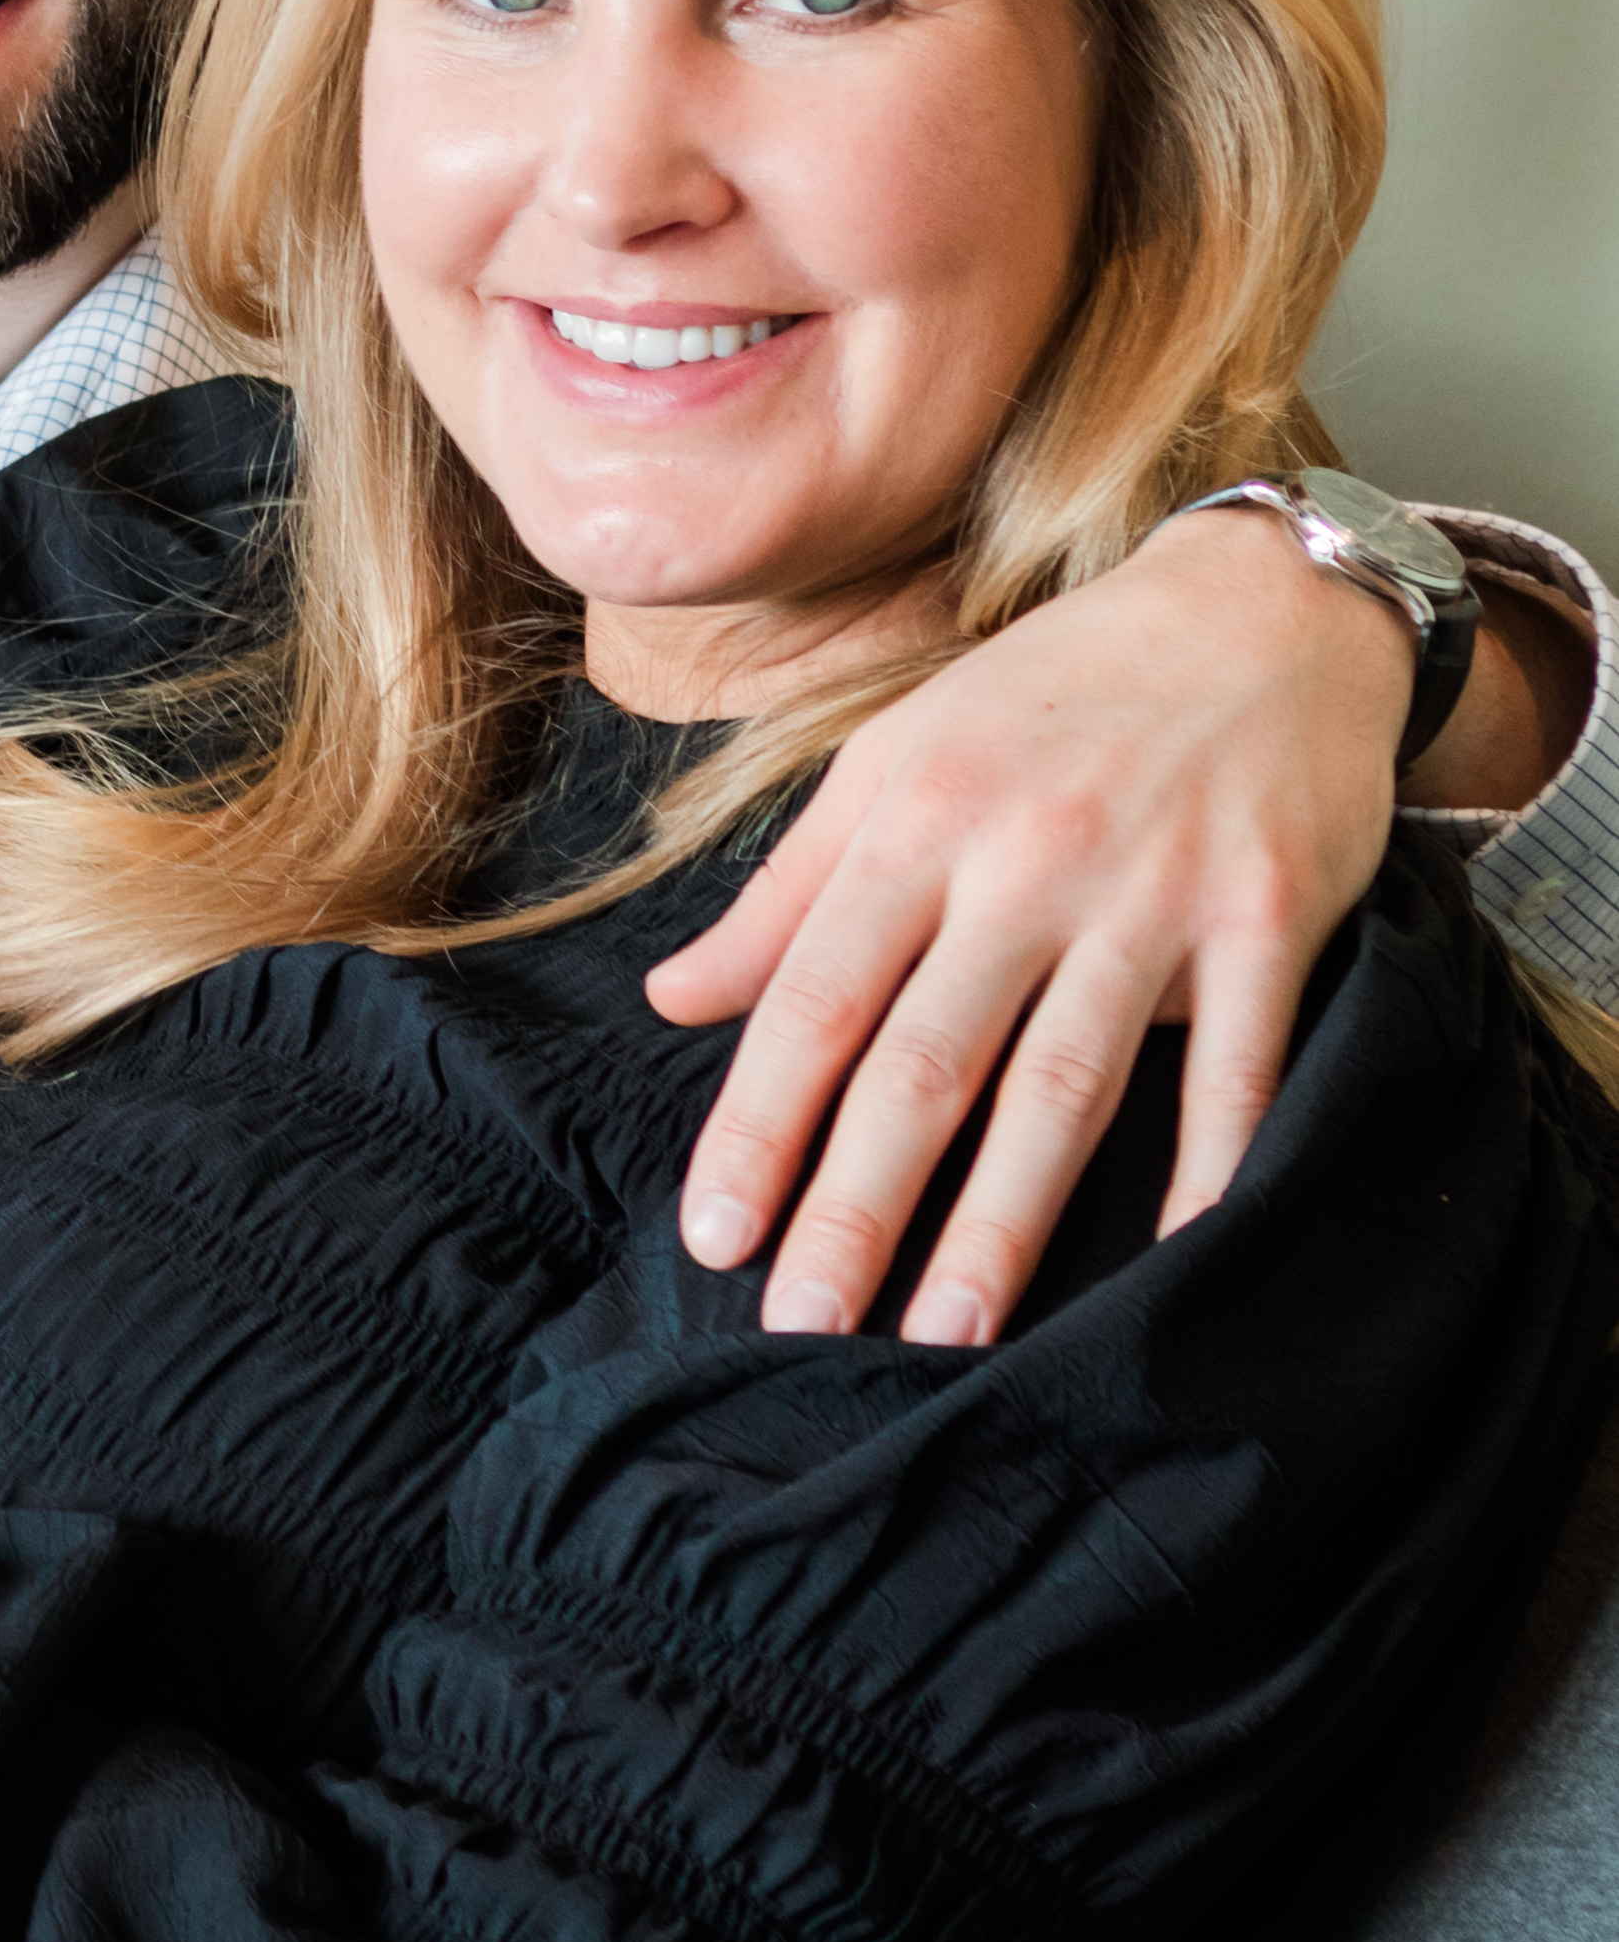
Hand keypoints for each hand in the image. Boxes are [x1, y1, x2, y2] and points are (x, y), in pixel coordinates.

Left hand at [652, 509, 1401, 1348]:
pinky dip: (1208, 1160)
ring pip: (1062, 1083)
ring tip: (950, 1332)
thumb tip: (671, 999)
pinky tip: (1167, 1256)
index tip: (713, 1235)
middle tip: (805, 1325)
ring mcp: (1150, 893)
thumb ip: (783, 895)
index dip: (757, 1125)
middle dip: (858, 1204)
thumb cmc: (1049, 700)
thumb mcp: (890, 762)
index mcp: (911, 825)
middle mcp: (1021, 864)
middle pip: (923, 1062)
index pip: (810, 1002)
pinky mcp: (1269, 913)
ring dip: (1004, 1218)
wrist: (1257, 610)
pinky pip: (1238, 1062)